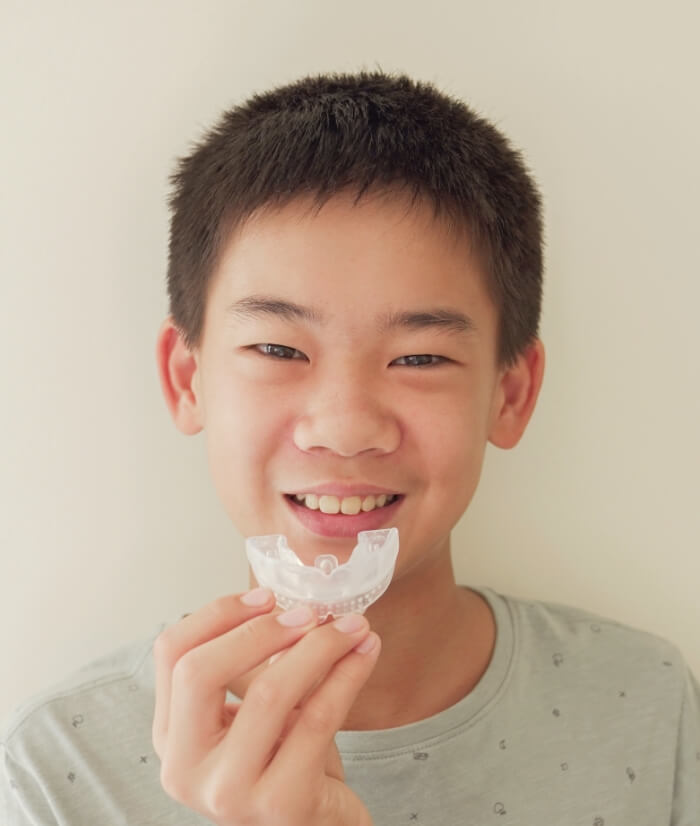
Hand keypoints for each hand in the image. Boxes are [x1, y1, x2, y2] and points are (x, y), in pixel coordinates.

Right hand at [152, 588, 379, 824]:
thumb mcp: (252, 707)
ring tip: (351, 627)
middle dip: (261, 630)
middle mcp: (184, 767)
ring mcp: (227, 792)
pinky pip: (318, 719)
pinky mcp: (279, 804)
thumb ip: (249, 660)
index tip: (266, 597)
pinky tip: (365, 653)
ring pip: (268, 693)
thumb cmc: (282, 759)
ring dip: (318, 647)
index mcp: (170, 734)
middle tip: (310, 613)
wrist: (314, 824)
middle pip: (200, 672)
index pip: (172, 653)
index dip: (218, 614)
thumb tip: (284, 599)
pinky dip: (347, 675)